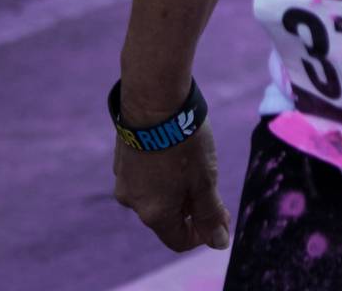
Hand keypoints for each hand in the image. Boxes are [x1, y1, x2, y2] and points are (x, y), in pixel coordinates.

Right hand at [114, 120, 230, 253]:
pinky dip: (161, 169)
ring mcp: (123, 178)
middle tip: (209, 180)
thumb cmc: (184, 141)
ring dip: (175, 185)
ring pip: (155, 193)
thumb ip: (210, 213)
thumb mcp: (205, 180)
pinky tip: (174, 145)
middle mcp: (133, 202)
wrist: (154, 98)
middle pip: (166, 216)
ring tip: (192, 158)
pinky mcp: (122, 156)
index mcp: (154, 214)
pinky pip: (144, 173)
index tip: (220, 212)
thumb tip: (219, 243)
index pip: (178, 240)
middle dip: (190, 204)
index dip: (202, 232)